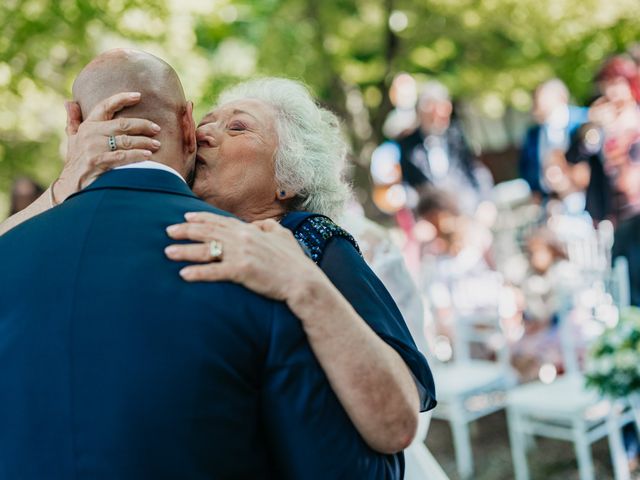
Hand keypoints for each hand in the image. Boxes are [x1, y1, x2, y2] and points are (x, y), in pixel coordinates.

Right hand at [55, 92, 162, 201]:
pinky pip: (123, 156)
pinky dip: (137, 155)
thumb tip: (69, 102)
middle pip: (122, 124)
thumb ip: (73, 121)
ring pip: (126, 140)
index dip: (122, 98)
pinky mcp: (99, 161)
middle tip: (156, 128)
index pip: (105, 106)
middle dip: (142, 125)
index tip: (138, 95)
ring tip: (157, 144)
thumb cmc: (77, 161)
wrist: (70, 185)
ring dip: (144, 142)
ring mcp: (94, 148)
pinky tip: (148, 155)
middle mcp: (91, 134)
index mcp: (88, 126)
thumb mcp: (72, 140)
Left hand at [165, 212, 320, 300]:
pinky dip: (198, 272)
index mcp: (250, 230)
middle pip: (208, 233)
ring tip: (168, 252)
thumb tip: (258, 224)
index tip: (186, 216)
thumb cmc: (295, 261)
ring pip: (207, 250)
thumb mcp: (284, 236)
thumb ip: (269, 227)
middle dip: (186, 231)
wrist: (304, 281)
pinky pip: (214, 271)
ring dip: (185, 251)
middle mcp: (243, 239)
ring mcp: (241, 254)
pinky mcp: (242, 271)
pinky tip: (184, 274)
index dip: (201, 218)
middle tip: (168, 232)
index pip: (221, 221)